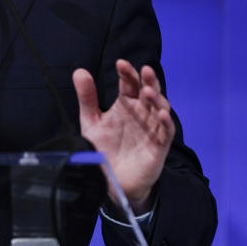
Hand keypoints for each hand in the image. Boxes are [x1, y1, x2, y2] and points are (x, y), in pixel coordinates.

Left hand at [72, 59, 173, 212]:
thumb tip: (79, 71)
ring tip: (148, 91)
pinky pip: (166, 132)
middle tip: (145, 70)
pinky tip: (161, 114)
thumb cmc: (103, 149)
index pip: (129, 84)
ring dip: (157, 99)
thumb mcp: (91, 121)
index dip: (126, 73)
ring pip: (160, 108)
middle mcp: (141, 113)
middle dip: (148, 81)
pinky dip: (166, 122)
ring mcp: (151, 129)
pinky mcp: (159, 146)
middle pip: (148, 92)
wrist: (111, 181)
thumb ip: (87, 97)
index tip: (120, 63)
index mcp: (125, 105)